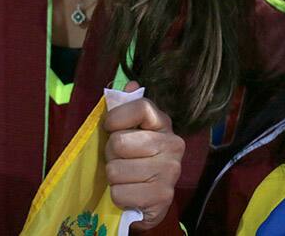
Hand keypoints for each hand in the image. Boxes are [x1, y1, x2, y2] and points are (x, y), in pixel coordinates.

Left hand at [103, 81, 184, 230]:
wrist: (147, 201)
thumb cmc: (133, 160)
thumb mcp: (127, 131)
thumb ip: (125, 108)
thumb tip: (131, 84)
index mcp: (164, 124)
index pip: (140, 107)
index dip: (117, 117)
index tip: (110, 127)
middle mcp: (173, 145)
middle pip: (120, 142)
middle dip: (111, 154)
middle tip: (120, 160)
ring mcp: (170, 172)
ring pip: (116, 170)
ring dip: (113, 178)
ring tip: (125, 178)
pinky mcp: (163, 198)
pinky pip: (120, 193)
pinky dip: (118, 196)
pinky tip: (130, 194)